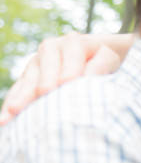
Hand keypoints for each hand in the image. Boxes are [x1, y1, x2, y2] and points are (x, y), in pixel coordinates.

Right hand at [0, 33, 125, 124]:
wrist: (97, 55)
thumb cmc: (105, 60)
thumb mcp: (108, 58)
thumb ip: (101, 65)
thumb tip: (86, 76)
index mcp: (73, 42)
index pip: (70, 57)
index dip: (70, 70)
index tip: (68, 82)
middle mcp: (51, 49)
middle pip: (44, 69)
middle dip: (42, 84)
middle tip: (41, 96)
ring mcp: (37, 63)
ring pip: (28, 81)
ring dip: (19, 98)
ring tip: (12, 114)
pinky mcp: (28, 77)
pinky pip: (18, 91)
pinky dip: (12, 104)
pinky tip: (5, 119)